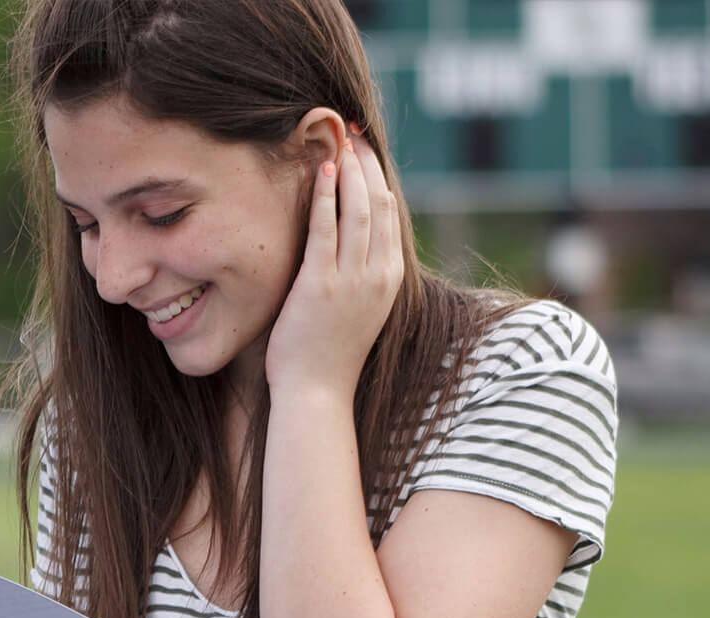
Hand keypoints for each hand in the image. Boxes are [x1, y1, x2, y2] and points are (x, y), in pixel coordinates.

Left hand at [264, 130, 404, 395]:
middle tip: (351, 132)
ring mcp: (351, 280)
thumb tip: (352, 243)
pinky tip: (319, 172)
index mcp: (389, 278)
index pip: (391, 214)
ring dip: (348, 171)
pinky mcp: (321, 286)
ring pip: (357, 211)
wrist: (317, 393)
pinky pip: (325, 230)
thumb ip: (360, 273)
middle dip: (366, 164)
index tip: (364, 150)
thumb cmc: (329, 353)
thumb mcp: (357, 307)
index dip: (379, 177)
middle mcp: (377, 275)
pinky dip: (324, 197)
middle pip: (379, 204)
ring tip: (336, 141)